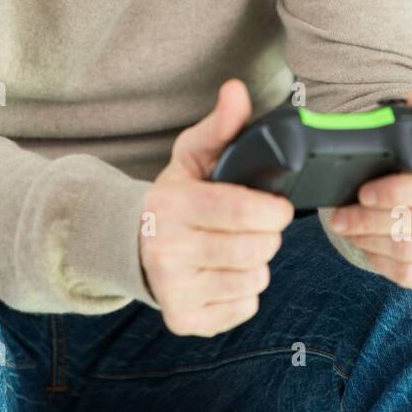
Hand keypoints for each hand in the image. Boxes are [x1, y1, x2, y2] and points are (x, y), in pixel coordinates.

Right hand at [139, 79, 293, 336]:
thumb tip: (237, 90)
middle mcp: (167, 253)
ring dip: (257, 263)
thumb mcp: (192, 157)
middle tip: (254, 225)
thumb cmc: (177, 196)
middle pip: (256, 250)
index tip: (276, 206)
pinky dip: (244, 292)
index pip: (241, 212)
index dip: (273, 210)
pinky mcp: (184, 321)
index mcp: (173, 206)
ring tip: (236, 248)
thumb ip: (221, 125)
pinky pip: (244, 308)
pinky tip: (223, 273)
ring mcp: (174, 291)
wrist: (134, 244)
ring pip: (254, 280)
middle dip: (267, 235)